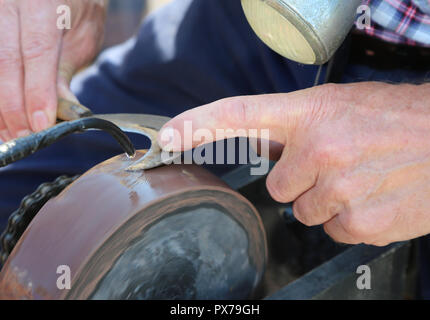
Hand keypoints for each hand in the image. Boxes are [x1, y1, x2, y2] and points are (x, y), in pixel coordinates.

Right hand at [0, 0, 106, 140]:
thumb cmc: (76, 8)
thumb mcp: (83, 36)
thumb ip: (65, 72)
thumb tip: (59, 113)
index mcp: (43, 2)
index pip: (37, 52)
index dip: (36, 92)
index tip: (41, 124)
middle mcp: (9, 3)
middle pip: (4, 60)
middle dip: (13, 106)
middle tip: (23, 137)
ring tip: (7, 135)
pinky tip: (0, 119)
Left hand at [158, 82, 429, 245]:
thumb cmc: (397, 118)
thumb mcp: (340, 106)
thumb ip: (296, 127)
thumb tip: (269, 154)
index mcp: (310, 113)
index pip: (238, 115)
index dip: (196, 124)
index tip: (167, 136)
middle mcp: (319, 150)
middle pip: (278, 186)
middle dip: (301, 180)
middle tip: (337, 164)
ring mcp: (339, 190)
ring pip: (305, 211)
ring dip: (328, 199)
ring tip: (361, 177)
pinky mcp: (361, 223)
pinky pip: (334, 230)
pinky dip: (350, 219)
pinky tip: (373, 196)